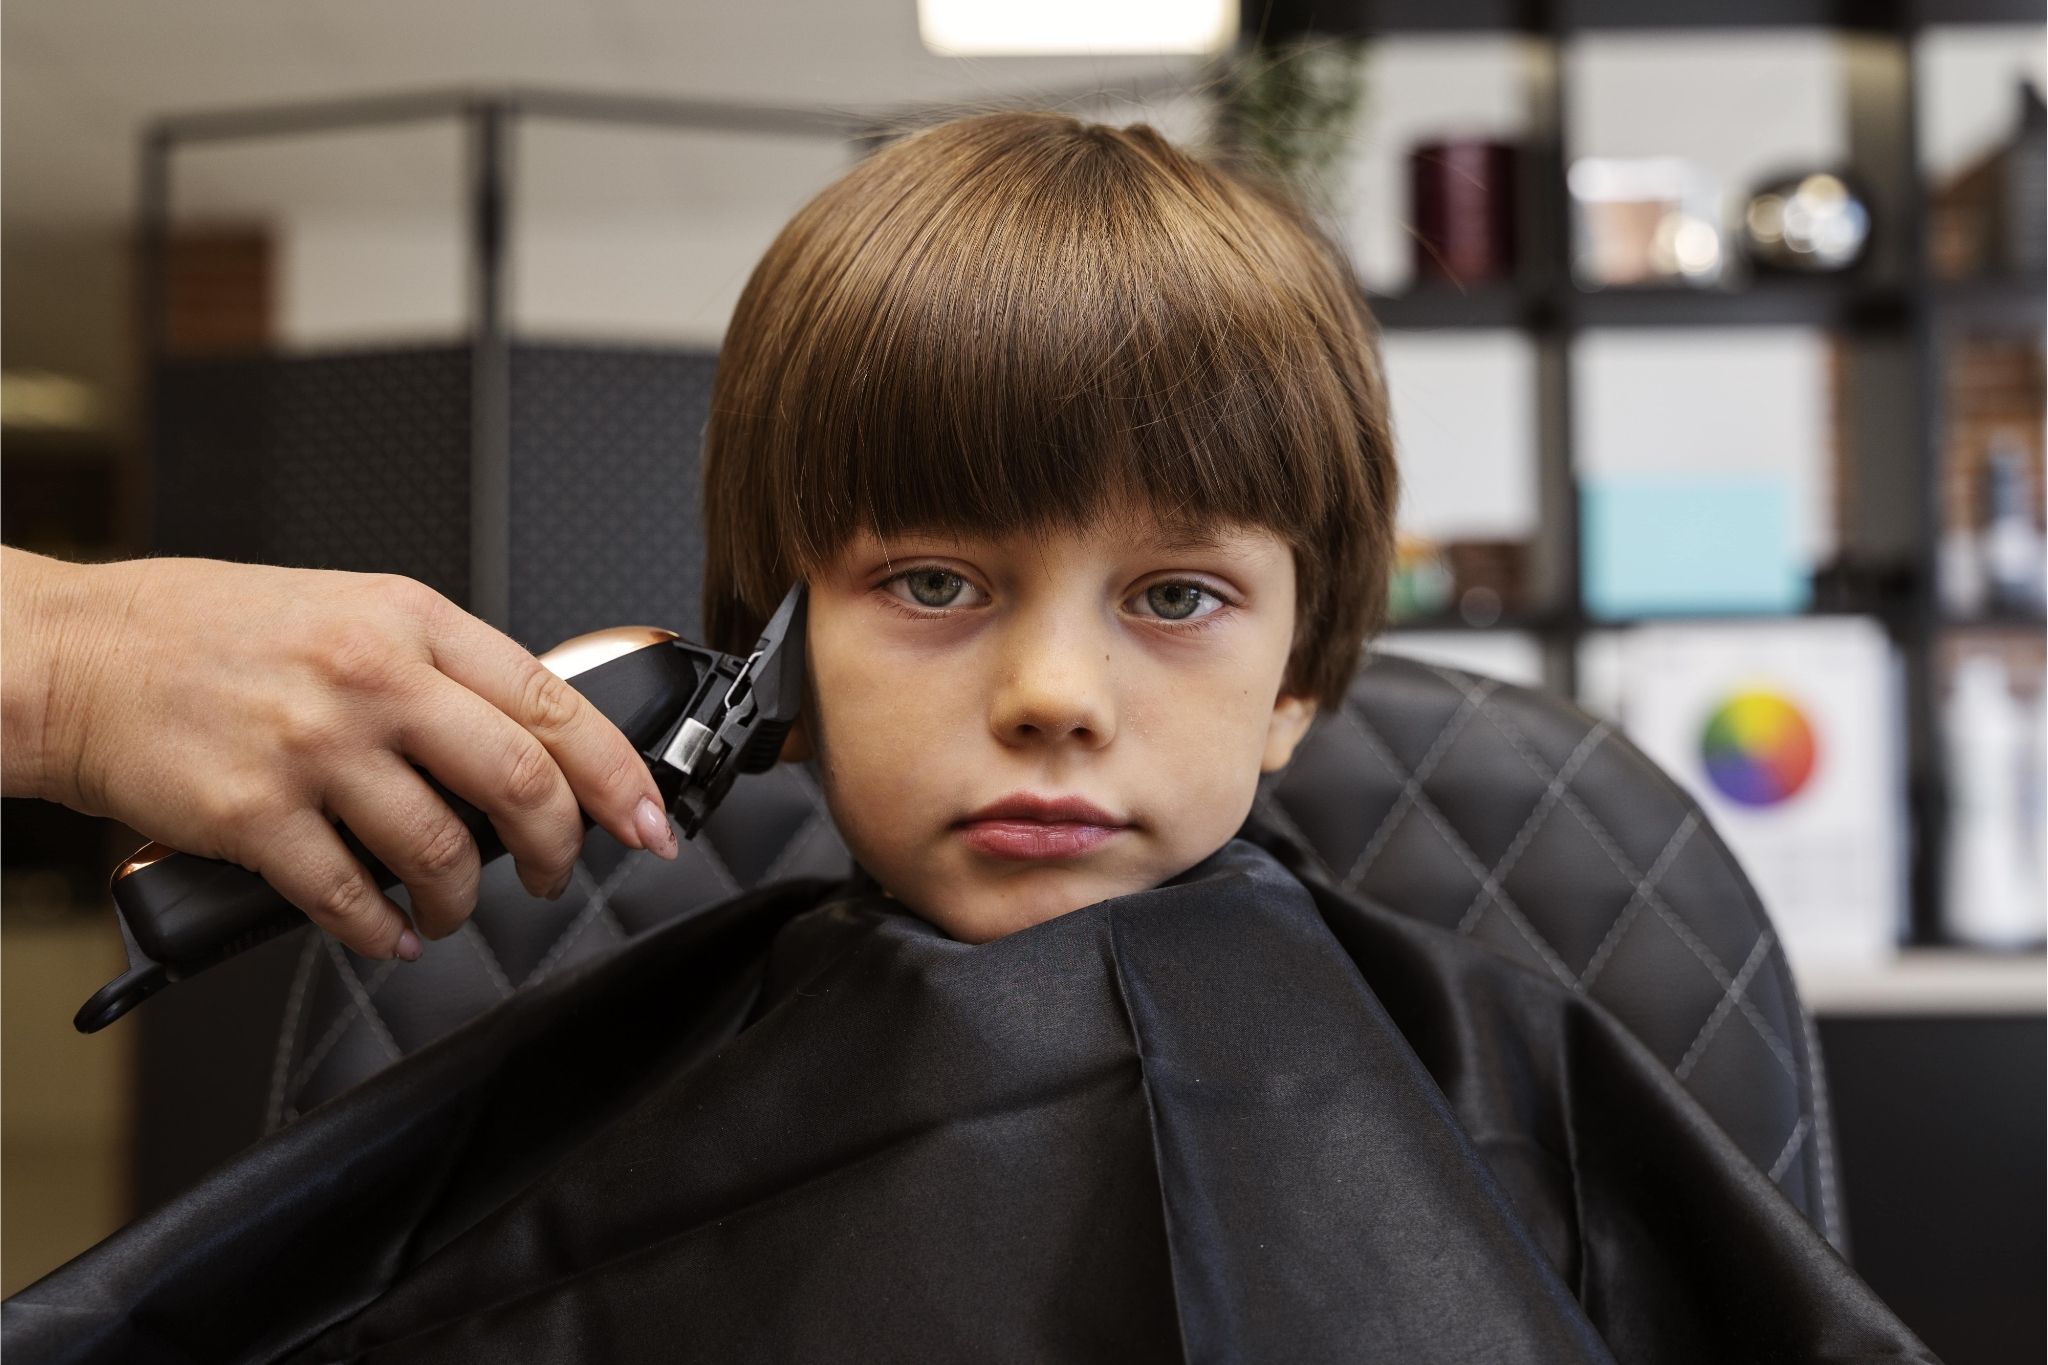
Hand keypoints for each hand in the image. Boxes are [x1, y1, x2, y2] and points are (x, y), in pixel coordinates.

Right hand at [3, 549, 679, 959]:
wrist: (75, 656)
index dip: (619, 775)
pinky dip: (383, 931)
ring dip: (463, 902)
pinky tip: (387, 931)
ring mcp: (313, 746)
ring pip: (443, 851)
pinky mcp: (254, 815)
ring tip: (450, 910)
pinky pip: (351, 898)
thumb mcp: (348, 613)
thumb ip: (438, 670)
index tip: (652, 821)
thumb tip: (530, 743)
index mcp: (409, 619)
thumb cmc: (208, 634)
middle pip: (522, 780)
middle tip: (559, 876)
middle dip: (562, 848)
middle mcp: (371, 676)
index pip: (553, 702)